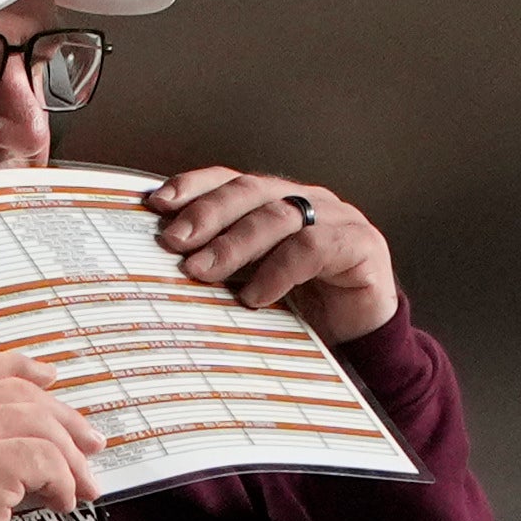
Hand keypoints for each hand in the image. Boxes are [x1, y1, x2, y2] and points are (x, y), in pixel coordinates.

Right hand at [0, 354, 100, 520]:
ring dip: (70, 458)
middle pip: (17, 393)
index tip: (47, 376)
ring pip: (39, 424)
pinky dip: (64, 482)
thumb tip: (20, 446)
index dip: (17, 366)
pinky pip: (47, 459)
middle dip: (63, 418)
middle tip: (88, 443)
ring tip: (81, 485)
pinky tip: (62, 502)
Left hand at [149, 167, 395, 342]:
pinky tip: (254, 295)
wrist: (363, 340)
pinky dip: (277, 271)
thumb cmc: (306, 311)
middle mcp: (306, 200)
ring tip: (202, 271)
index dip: (194, 186)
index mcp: (277, 201)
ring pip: (277, 216)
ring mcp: (336, 218)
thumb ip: (223, 268)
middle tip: (173, 242)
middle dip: (208, 214)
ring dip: (234, 244)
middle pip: (251, 191)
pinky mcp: (360, 244)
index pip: (231, 180)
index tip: (156, 203)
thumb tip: (166, 267)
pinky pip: (312, 248)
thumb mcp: (253, 284)